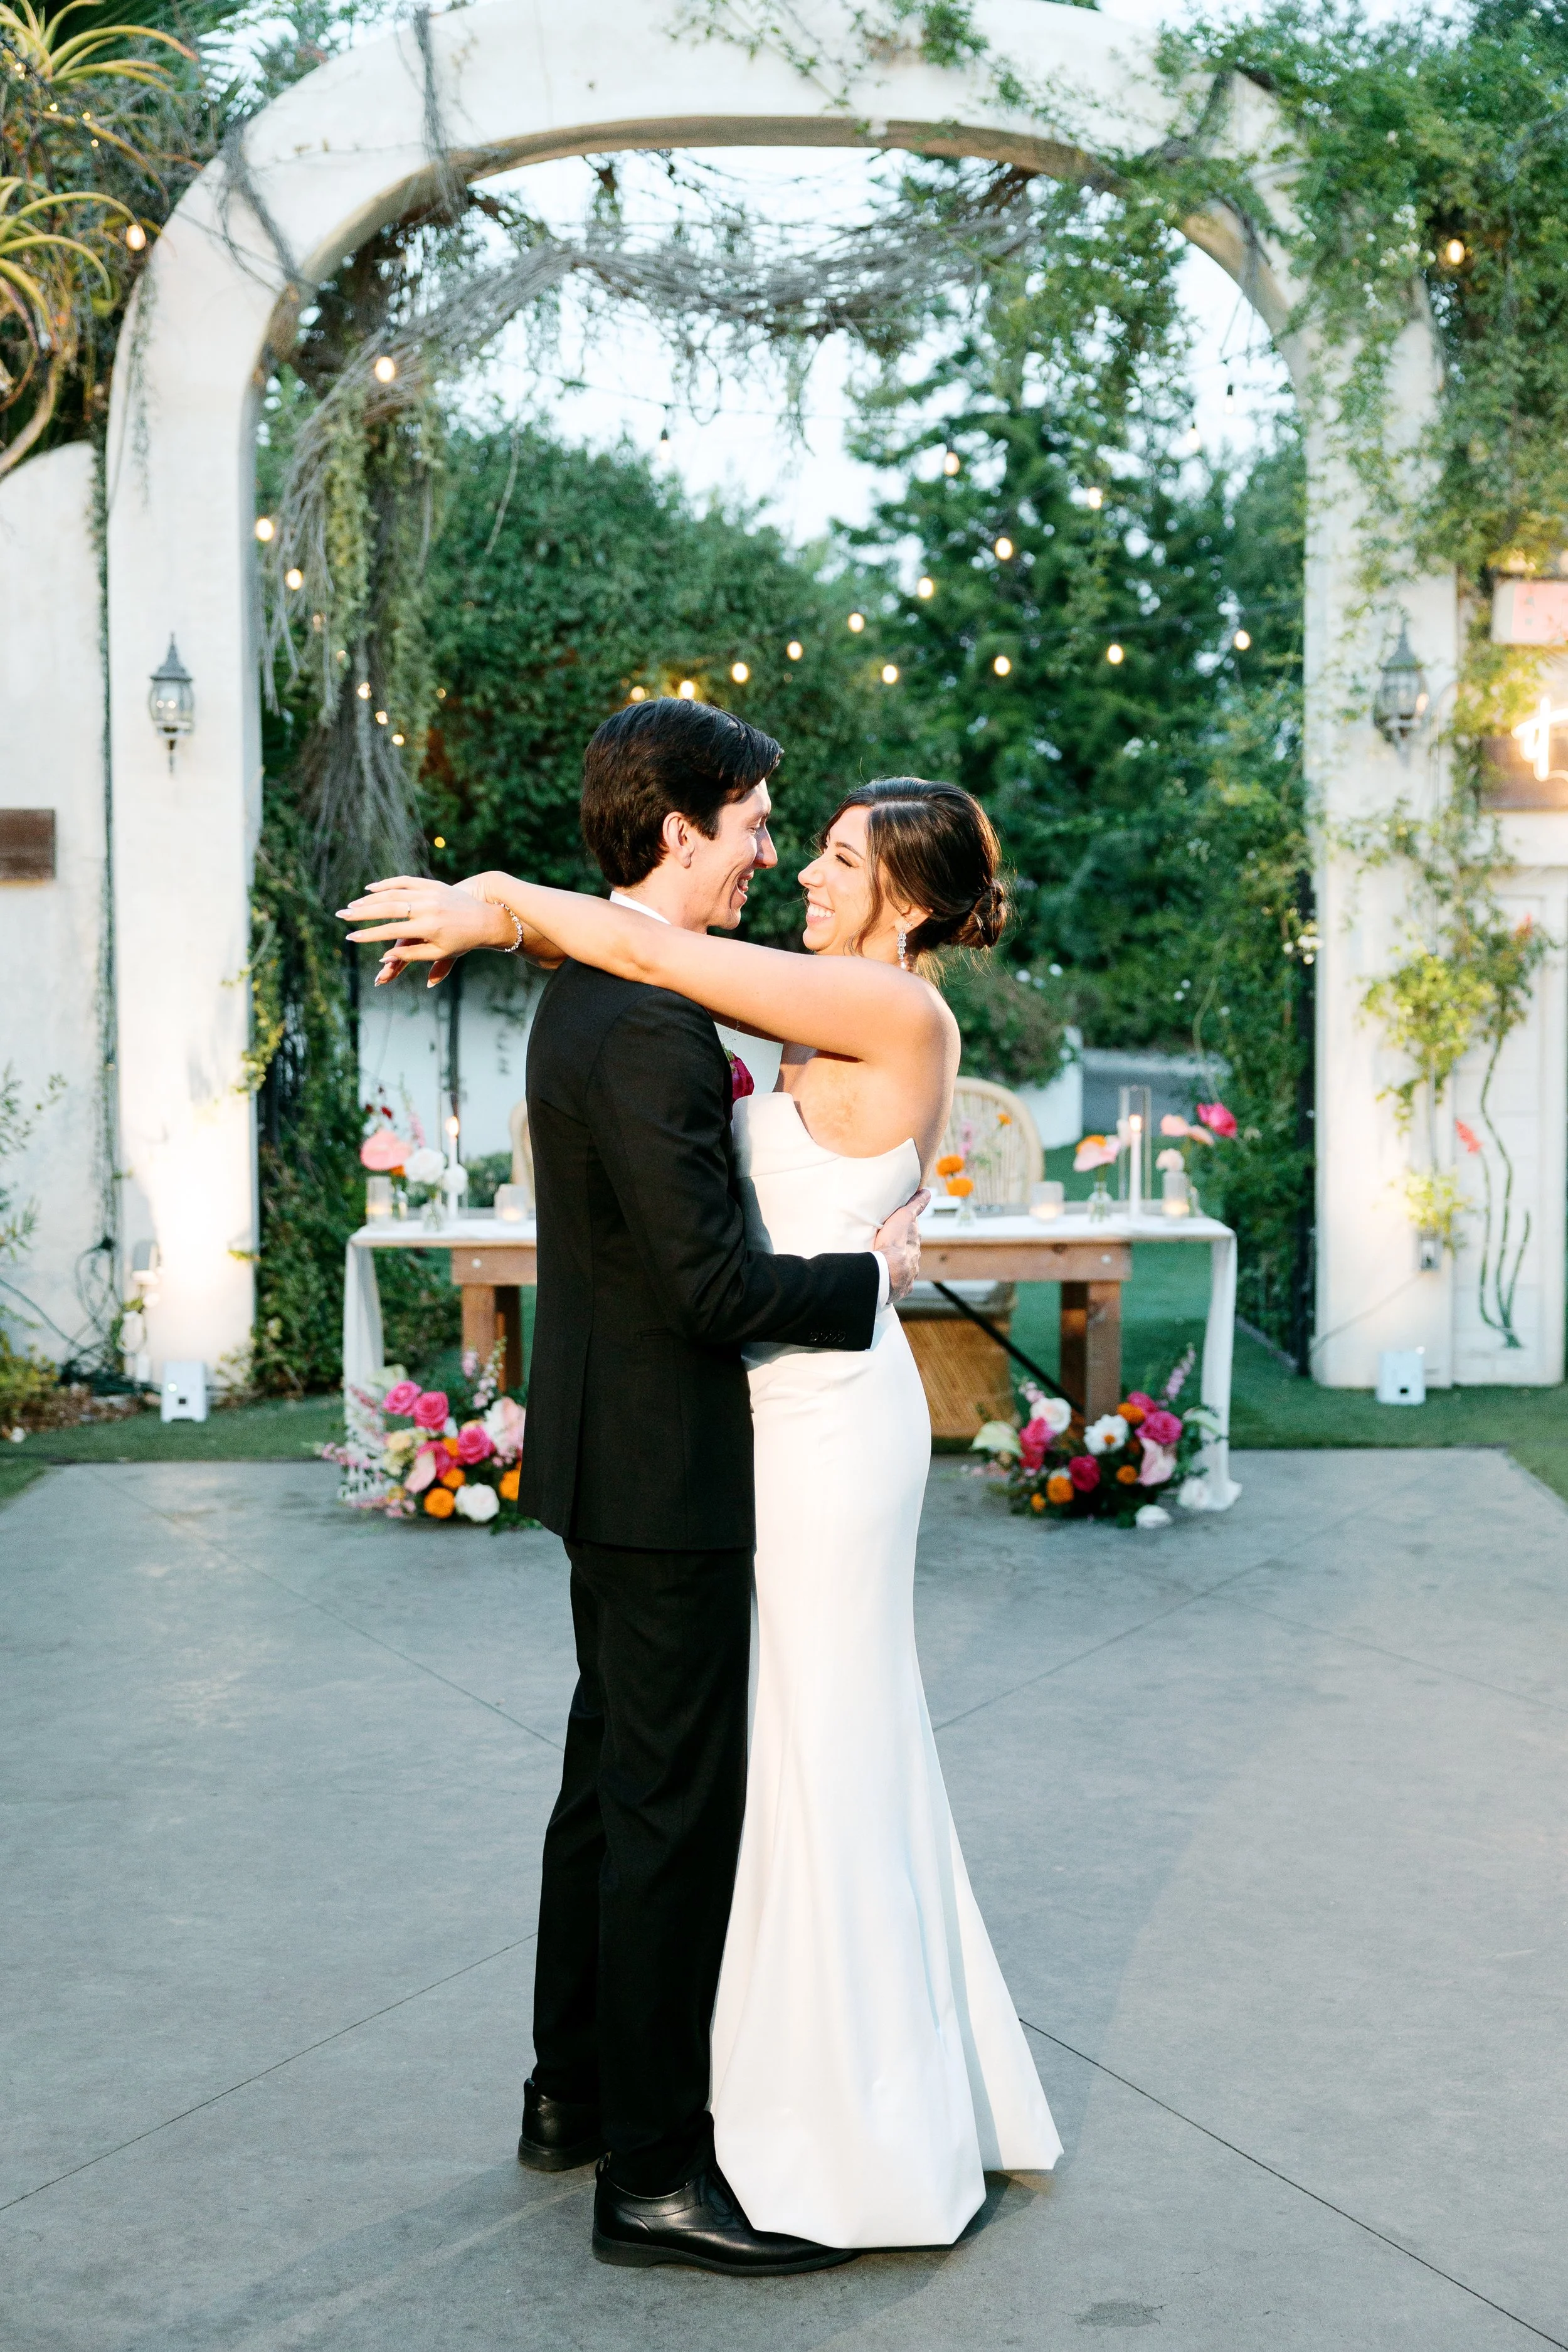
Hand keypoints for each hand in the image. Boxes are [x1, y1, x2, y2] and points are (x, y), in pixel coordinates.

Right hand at [337, 875, 514, 987]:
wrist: (486, 917)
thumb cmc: (462, 941)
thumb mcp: (439, 952)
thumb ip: (411, 955)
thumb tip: (383, 958)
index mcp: (429, 928)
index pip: (391, 931)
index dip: (369, 934)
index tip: (351, 937)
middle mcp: (428, 908)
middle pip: (387, 909)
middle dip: (362, 913)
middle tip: (341, 915)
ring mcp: (430, 893)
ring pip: (394, 893)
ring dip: (370, 899)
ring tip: (352, 905)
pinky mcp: (432, 884)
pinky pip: (405, 881)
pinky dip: (387, 883)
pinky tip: (370, 888)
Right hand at [873, 1189, 928, 1304]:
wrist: (885, 1273)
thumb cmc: (893, 1244)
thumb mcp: (903, 1218)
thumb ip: (915, 1205)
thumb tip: (927, 1192)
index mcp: (914, 1246)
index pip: (912, 1237)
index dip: (906, 1233)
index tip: (899, 1231)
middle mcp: (914, 1262)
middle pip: (909, 1255)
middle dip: (902, 1252)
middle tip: (889, 1248)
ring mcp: (908, 1277)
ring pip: (904, 1271)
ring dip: (896, 1268)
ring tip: (884, 1266)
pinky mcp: (900, 1290)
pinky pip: (897, 1286)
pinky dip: (893, 1283)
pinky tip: (885, 1282)